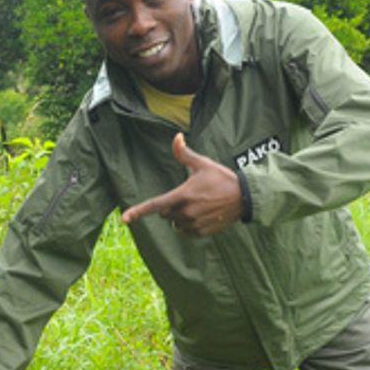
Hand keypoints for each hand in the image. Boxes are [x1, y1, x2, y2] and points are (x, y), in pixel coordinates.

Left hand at [120, 133, 242, 235]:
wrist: (244, 197)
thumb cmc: (222, 178)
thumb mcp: (202, 164)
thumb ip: (184, 154)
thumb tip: (177, 136)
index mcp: (183, 195)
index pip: (155, 205)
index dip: (138, 211)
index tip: (124, 218)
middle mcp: (186, 212)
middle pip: (165, 214)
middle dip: (170, 207)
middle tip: (187, 197)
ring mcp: (194, 224)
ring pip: (176, 225)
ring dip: (180, 218)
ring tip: (197, 206)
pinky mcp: (202, 232)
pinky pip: (186, 233)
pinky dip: (189, 227)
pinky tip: (201, 216)